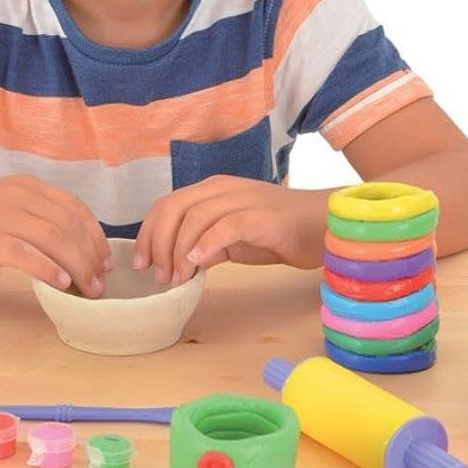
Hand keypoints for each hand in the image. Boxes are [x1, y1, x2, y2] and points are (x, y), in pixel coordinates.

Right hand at [0, 175, 111, 294]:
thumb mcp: (6, 208)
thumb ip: (37, 219)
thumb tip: (76, 249)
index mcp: (28, 186)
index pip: (75, 208)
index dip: (96, 235)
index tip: (105, 260)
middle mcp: (19, 195)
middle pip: (69, 225)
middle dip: (91, 255)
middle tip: (101, 280)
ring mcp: (2, 215)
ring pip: (54, 239)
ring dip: (78, 266)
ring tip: (88, 288)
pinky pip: (27, 254)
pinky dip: (49, 269)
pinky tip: (62, 283)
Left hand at [133, 176, 323, 285]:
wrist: (324, 225)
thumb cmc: (279, 232)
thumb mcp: (233, 239)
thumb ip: (206, 246)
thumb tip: (176, 265)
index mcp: (213, 190)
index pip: (167, 204)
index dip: (148, 234)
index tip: (143, 264)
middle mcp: (224, 188)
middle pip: (174, 207)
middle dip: (158, 243)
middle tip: (159, 277)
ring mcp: (244, 199)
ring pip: (196, 216)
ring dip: (179, 250)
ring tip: (178, 279)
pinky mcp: (263, 216)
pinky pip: (227, 225)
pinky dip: (207, 243)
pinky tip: (197, 264)